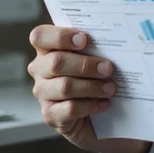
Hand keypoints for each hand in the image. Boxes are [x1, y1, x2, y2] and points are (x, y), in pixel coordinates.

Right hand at [27, 25, 150, 152]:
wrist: (98, 116)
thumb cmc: (95, 78)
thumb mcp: (93, 58)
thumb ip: (94, 47)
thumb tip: (113, 41)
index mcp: (47, 49)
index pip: (40, 36)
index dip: (60, 36)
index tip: (84, 39)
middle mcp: (40, 70)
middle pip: (56, 62)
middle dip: (86, 65)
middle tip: (108, 69)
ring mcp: (42, 93)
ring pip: (64, 86)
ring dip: (92, 87)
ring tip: (110, 88)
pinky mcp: (50, 115)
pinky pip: (70, 109)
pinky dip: (91, 105)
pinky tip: (104, 104)